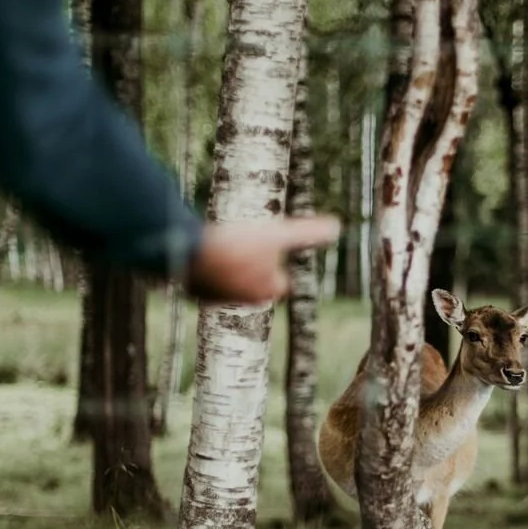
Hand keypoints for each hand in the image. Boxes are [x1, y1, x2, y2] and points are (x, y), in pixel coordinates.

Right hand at [184, 215, 341, 304]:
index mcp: (268, 290)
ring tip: (225, 248)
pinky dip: (208, 269)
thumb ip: (307, 233)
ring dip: (229, 268)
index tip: (268, 249)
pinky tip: (204, 252)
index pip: (279, 281)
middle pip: (254, 283)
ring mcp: (217, 299)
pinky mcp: (196, 293)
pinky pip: (207, 281)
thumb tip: (337, 227)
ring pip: (230, 283)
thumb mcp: (278, 234)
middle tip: (244, 247)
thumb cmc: (239, 245)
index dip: (274, 265)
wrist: (189, 253)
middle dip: (251, 268)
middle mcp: (244, 301)